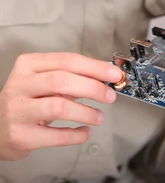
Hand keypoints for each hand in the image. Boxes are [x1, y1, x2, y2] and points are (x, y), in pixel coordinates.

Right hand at [0, 52, 122, 160]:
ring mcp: (18, 110)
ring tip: (98, 116)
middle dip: (92, 87)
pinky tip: (85, 132)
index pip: (66, 60)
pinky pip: (54, 135)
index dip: (94, 67)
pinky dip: (75, 134)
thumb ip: (67, 76)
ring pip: (58, 106)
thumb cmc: (24, 100)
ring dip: (85, 112)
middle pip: (62, 80)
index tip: (113, 73)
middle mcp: (20, 85)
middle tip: (109, 95)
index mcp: (28, 65)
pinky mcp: (20, 135)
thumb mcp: (40, 80)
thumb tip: (102, 78)